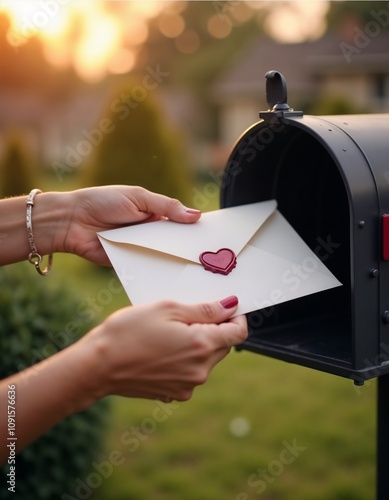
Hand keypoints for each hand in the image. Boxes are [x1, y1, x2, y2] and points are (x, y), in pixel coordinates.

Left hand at [60, 185, 200, 265]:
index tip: (212, 237)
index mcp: (153, 214)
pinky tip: (173, 277)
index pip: (179, 223)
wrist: (71, 221)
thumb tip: (196, 215)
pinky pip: (146, 268)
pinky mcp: (128, 263)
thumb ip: (167, 206)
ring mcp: (139, 249)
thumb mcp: (138, 198)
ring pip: (162, 257)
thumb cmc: (103, 202)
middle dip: (187, 248)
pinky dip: (156, 271)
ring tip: (196, 269)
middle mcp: (148, 233)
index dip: (194, 229)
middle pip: (173, 242)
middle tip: (209, 256)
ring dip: (174, 261)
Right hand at [83, 296, 247, 401]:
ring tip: (169, 333)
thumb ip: (205, 309)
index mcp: (202, 345)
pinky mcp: (175, 394)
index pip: (238, 333)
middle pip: (223, 346)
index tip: (226, 308)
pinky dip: (185, 360)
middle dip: (214, 329)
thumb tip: (231, 306)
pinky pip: (191, 373)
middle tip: (187, 316)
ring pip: (207, 360)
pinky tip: (162, 350)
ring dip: (198, 344)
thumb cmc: (128, 331)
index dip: (236, 317)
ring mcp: (188, 386)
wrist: (98, 366)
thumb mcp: (168, 309)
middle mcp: (200, 370)